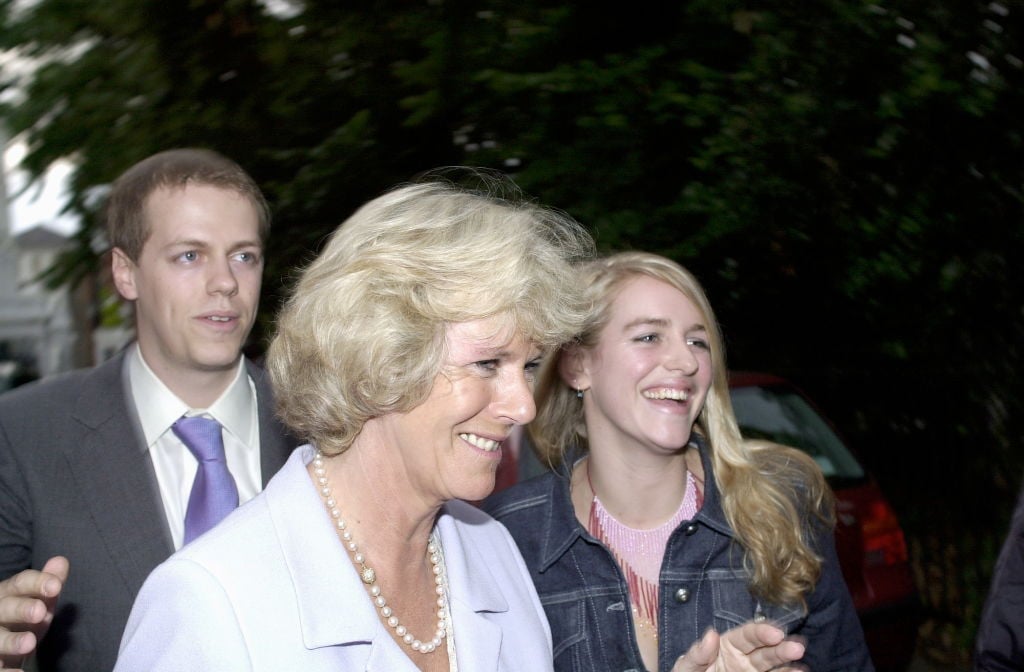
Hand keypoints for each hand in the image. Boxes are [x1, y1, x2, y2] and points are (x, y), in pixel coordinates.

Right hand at [0, 557, 68, 671]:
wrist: (5, 646)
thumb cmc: (23, 619)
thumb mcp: (39, 600)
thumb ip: (49, 583)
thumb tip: (61, 561)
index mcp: (6, 594)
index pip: (19, 583)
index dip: (37, 583)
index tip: (56, 586)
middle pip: (4, 608)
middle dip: (21, 609)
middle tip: (40, 612)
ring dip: (11, 641)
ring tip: (30, 643)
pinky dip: (6, 671)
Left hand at [672, 621, 805, 671]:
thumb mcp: (687, 666)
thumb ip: (698, 653)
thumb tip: (711, 634)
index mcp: (727, 645)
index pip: (747, 635)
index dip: (762, 632)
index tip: (776, 633)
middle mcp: (744, 657)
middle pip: (765, 649)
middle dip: (781, 646)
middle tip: (797, 646)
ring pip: (773, 665)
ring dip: (788, 661)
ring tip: (801, 659)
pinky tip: (800, 671)